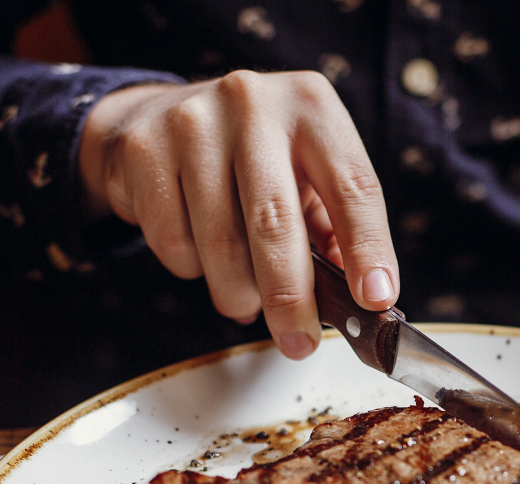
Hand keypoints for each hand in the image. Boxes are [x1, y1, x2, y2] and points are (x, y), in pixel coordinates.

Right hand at [78, 71, 398, 358]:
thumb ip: (337, 232)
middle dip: (291, 298)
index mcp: (312, 107)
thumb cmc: (256, 159)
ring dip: (240, 293)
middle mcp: (254, 103)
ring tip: (248, 301)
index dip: (367, 249)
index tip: (374, 299)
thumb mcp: (309, 177)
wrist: (161, 118)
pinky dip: (194, 269)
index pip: (352, 187)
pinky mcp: (145, 149)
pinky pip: (175, 241)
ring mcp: (193, 122)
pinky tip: (203, 256)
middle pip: (276, 222)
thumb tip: (362, 299)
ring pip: (221, 243)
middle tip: (299, 342)